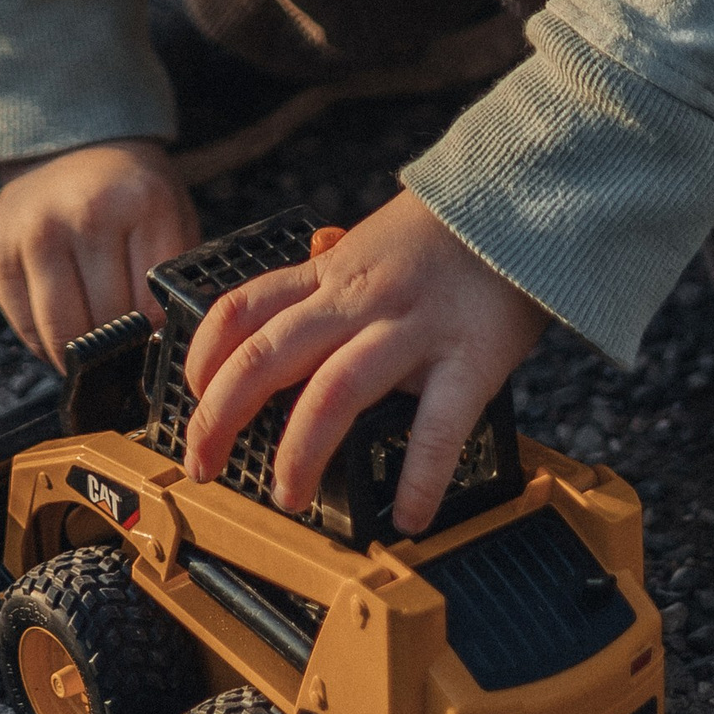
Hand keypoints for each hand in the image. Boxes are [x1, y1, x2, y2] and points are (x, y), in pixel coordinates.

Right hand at [0, 137, 199, 367]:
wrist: (72, 146)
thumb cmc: (129, 192)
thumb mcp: (171, 216)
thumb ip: (172, 274)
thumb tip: (161, 343)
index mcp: (141, 203)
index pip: (148, 309)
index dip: (150, 336)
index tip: (149, 337)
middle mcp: (85, 214)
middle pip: (104, 325)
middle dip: (115, 344)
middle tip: (121, 338)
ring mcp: (36, 233)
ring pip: (60, 334)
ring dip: (78, 352)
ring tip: (91, 341)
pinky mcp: (0, 254)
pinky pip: (24, 330)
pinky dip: (44, 341)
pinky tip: (60, 318)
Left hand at [179, 189, 547, 534]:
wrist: (521, 197)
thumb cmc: (447, 229)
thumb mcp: (372, 240)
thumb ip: (331, 279)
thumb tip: (292, 312)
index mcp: (333, 273)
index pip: (242, 310)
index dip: (203, 359)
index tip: (192, 398)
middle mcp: (360, 299)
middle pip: (267, 356)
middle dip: (221, 416)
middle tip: (203, 465)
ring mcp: (413, 330)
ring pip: (334, 392)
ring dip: (300, 452)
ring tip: (288, 497)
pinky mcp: (470, 358)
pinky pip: (436, 429)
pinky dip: (417, 479)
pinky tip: (406, 515)